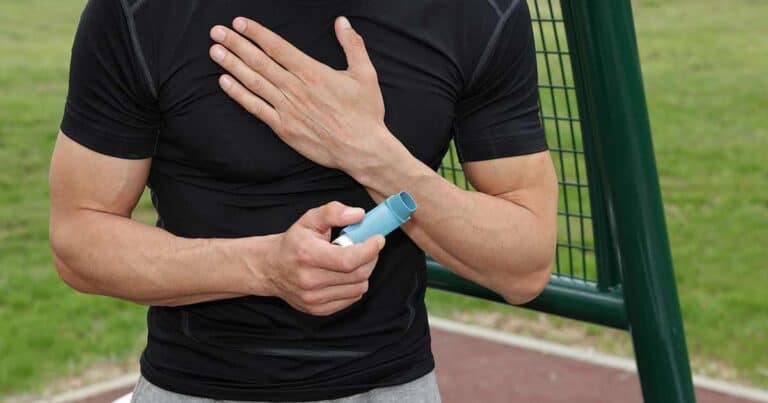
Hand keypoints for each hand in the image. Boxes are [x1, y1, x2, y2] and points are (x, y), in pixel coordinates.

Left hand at [208, 16, 401, 177]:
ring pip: (254, 82)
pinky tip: (225, 83)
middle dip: (236, 44)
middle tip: (216, 32)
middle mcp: (296, 88)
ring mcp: (287, 109)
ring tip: (215, 51)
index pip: (278, 47)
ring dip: (232, 65)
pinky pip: (256, 108)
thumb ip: (352, 45)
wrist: (362, 149)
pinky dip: (239, 95)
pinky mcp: (284, 128)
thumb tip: (342, 22)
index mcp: (313, 72)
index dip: (256, 33)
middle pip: (259, 61)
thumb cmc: (365, 114)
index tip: (239, 23)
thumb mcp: (365, 74)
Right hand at [262, 201, 384, 315]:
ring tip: (353, 261)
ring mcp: (314, 298)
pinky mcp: (318, 310)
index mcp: (308, 255)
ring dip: (364, 273)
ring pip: (358, 288)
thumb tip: (358, 215)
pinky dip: (355, 285)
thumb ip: (333, 212)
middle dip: (370, 259)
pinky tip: (345, 275)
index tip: (378, 239)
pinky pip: (352, 299)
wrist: (271, 267)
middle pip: (357, 275)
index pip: (348, 260)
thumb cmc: (294, 242)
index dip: (369, 250)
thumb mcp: (310, 219)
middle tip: (369, 247)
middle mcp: (309, 280)